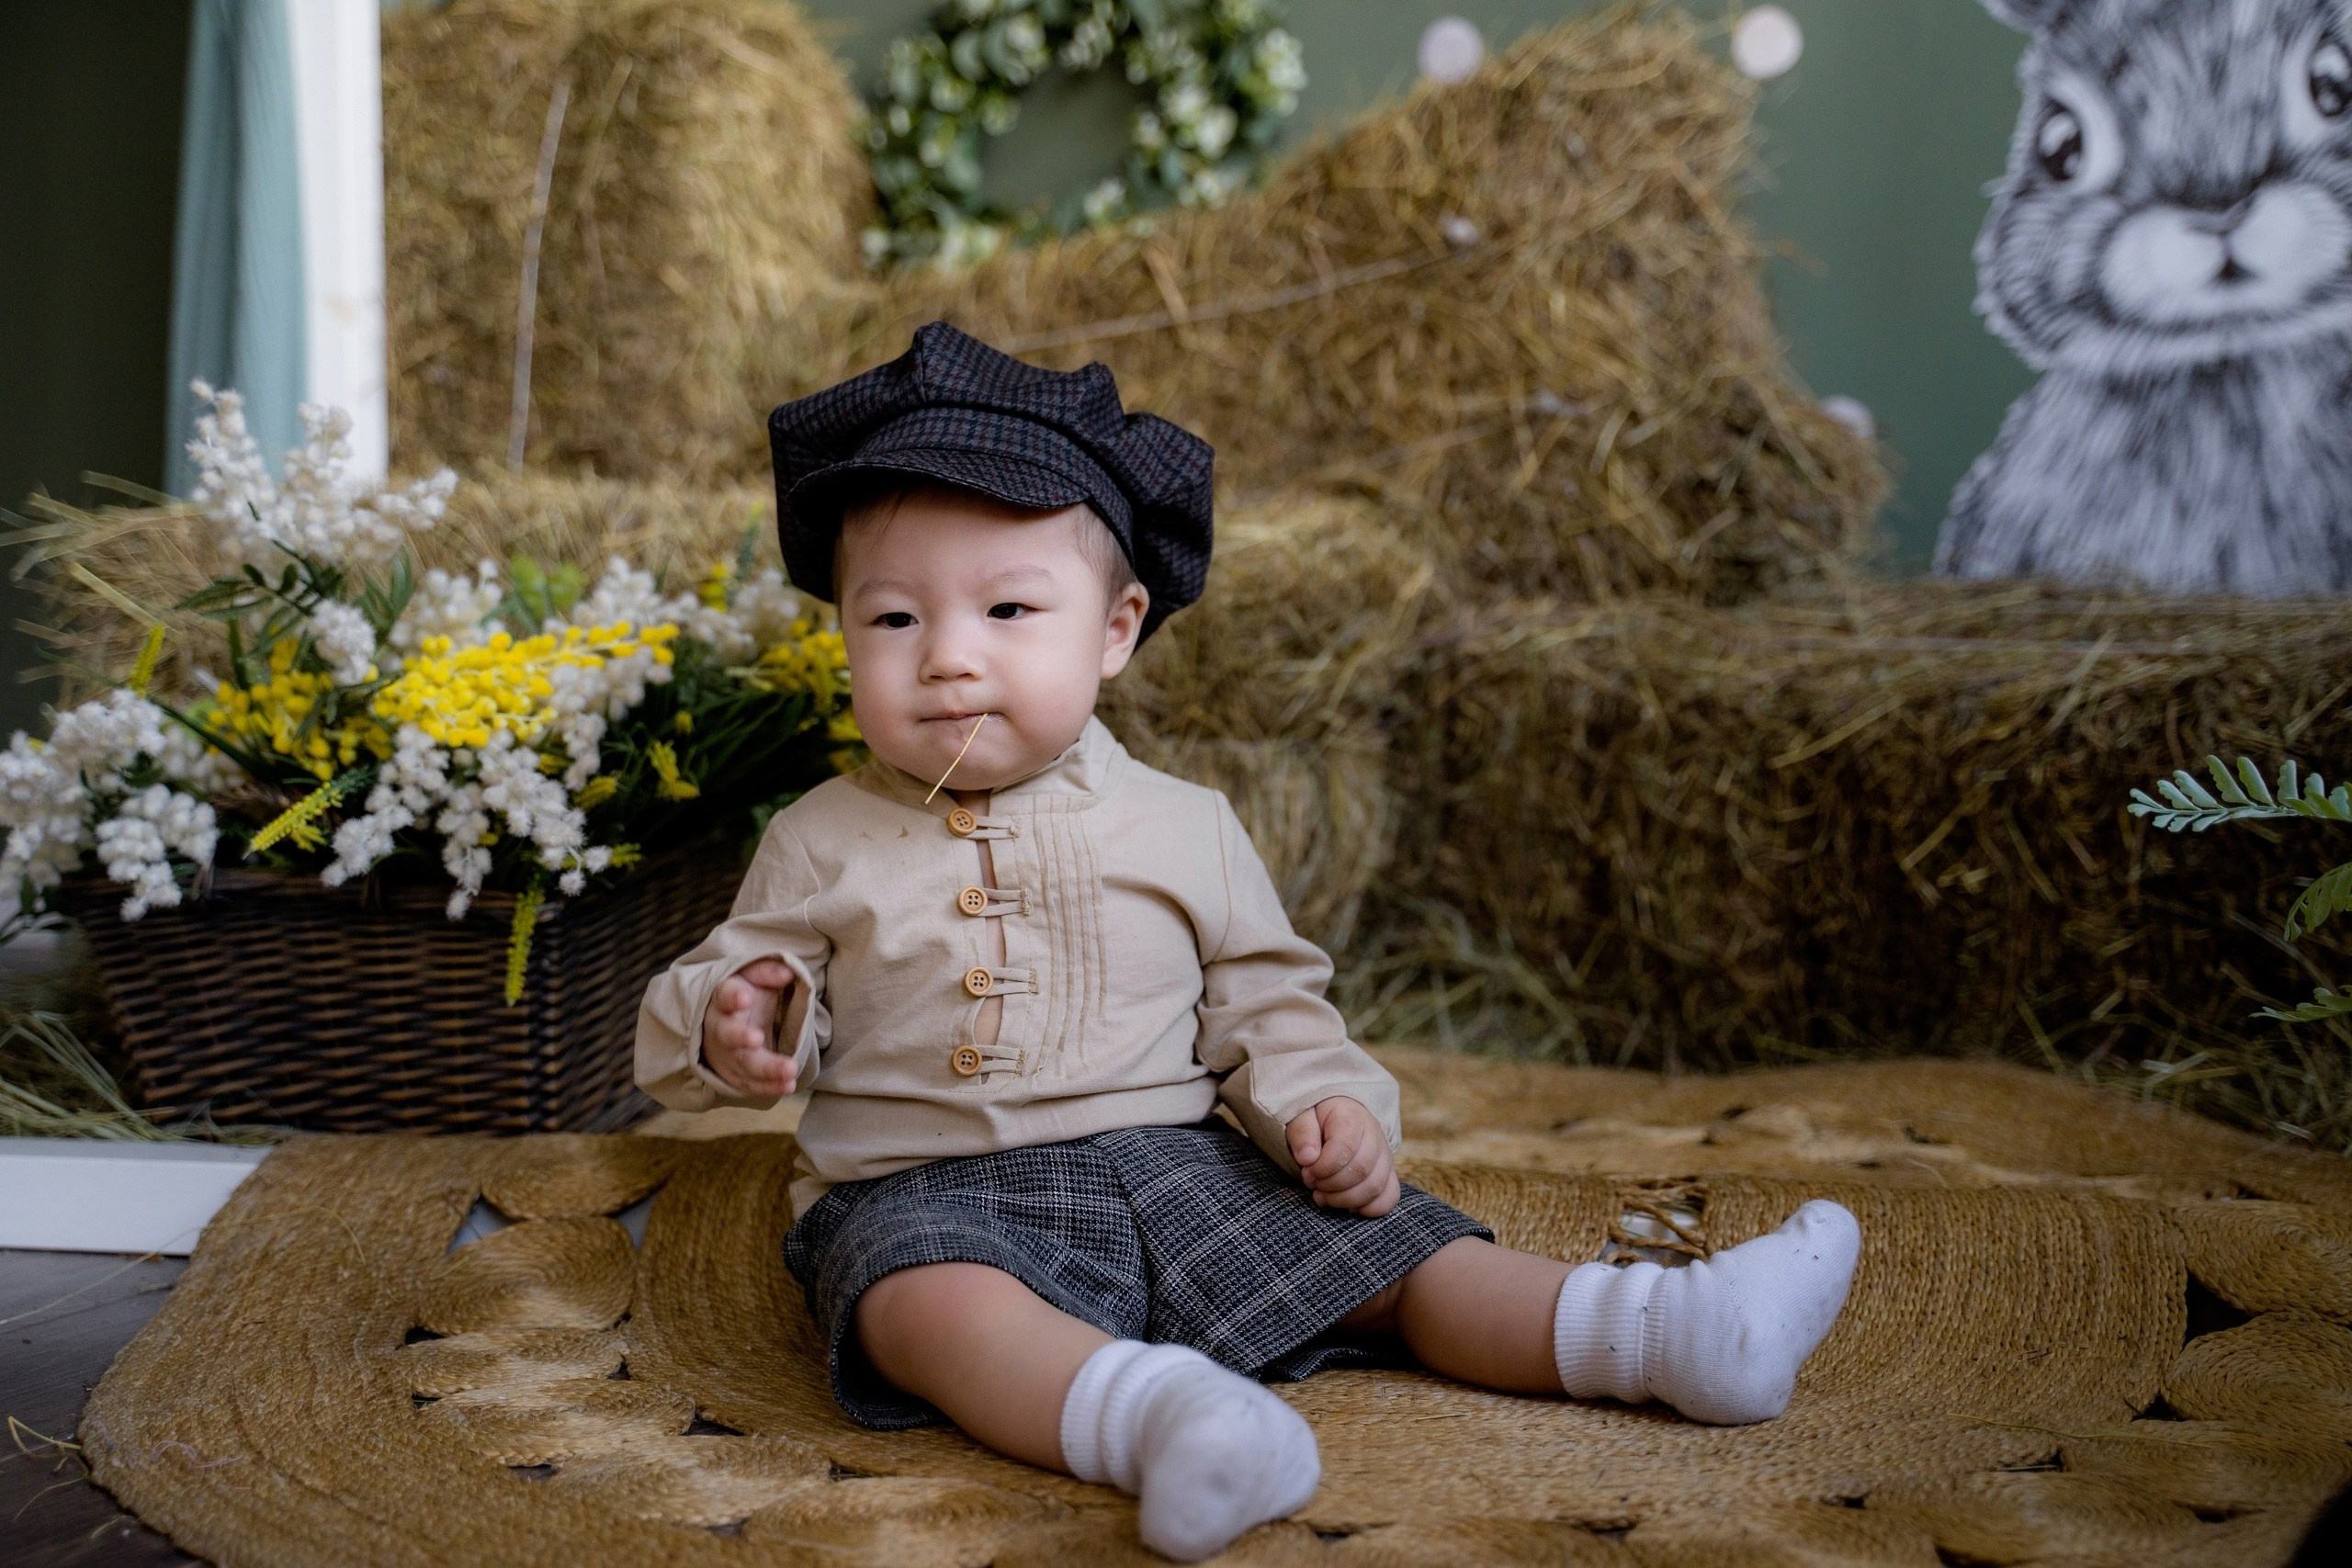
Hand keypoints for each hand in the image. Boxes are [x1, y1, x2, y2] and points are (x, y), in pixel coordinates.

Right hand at [702, 958, 798, 1098]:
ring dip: (764, 1070)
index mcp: (721, 999)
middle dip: (741, 1038)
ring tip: (790, 1070)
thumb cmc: (743, 996)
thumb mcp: (751, 976)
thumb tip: (788, 974)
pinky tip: (788, 1086)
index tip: (745, 997)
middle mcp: (719, 1029)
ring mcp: (724, 1055)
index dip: (732, 997)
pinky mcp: (733, 1074)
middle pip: (727, 1035)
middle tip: (757, 1039)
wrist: (722, 1024)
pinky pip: (749, 1084)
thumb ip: (767, 972)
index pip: (723, 995)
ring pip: (741, 1064)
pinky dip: (768, 1087)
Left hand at [1285, 1096, 1399, 1216]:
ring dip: (1344, 1200)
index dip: (1324, 1167)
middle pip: (1361, 1171)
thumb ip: (1302, 1134)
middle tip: (1312, 1183)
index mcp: (1352, 1118)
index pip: (1346, 1147)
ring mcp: (1385, 1156)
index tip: (1307, 1172)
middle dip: (1330, 1185)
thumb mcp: (1301, 1118)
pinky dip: (1368, 1208)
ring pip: (1375, 1187)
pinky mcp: (1388, 1174)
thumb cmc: (1316, 1120)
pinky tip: (1347, 1206)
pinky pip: (1390, 1197)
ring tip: (1323, 1196)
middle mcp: (1375, 1136)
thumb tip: (1308, 1158)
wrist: (1336, 1117)